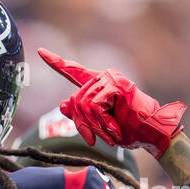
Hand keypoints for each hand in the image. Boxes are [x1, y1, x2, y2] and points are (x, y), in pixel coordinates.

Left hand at [38, 48, 185, 158]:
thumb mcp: (97, 125)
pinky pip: (94, 107)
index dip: (55, 62)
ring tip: (111, 131)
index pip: (72, 71)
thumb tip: (63, 104)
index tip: (40, 51)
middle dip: (84, 125)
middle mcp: (102, 77)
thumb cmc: (127, 130)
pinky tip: (114, 127)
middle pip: (74, 101)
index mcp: (96, 85)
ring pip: (83, 105)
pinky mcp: (117, 85)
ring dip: (95, 126)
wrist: (150, 135)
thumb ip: (80, 114)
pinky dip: (102, 123)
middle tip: (98, 137)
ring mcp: (110, 78)